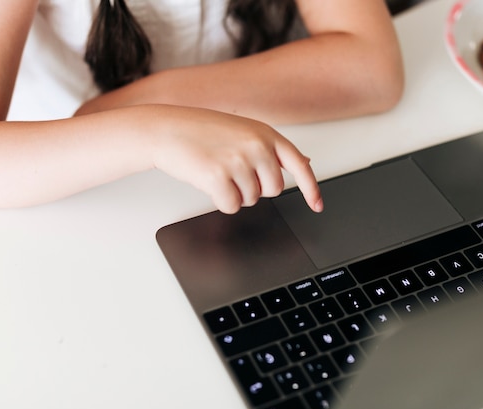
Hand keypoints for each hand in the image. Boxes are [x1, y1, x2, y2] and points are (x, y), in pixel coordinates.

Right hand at [148, 106, 323, 213]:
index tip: (317, 205)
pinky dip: (221, 201)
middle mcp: (256, 146)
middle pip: (273, 190)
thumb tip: (306, 162)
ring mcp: (238, 161)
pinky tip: (209, 182)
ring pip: (251, 200)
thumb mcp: (244, 131)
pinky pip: (232, 206)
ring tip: (217, 170)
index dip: (310, 188)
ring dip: (234, 193)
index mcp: (265, 134)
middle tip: (233, 172)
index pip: (299, 165)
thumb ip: (274, 148)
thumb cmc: (201, 131)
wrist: (165, 129)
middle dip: (255, 188)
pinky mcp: (219, 177)